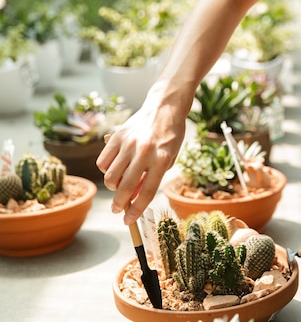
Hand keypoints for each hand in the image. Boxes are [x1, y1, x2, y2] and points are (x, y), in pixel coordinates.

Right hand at [97, 99, 185, 224]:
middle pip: (125, 188)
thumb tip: (132, 197)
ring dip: (112, 187)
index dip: (136, 210)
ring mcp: (128, 144)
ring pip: (110, 176)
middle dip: (119, 204)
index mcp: (162, 159)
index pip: (147, 192)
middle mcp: (144, 152)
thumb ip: (152, 178)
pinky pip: (102, 162)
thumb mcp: (169, 158)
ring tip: (118, 185)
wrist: (164, 108)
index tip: (128, 220)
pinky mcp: (116, 136)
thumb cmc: (170, 136)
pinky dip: (105, 170)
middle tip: (117, 209)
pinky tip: (114, 168)